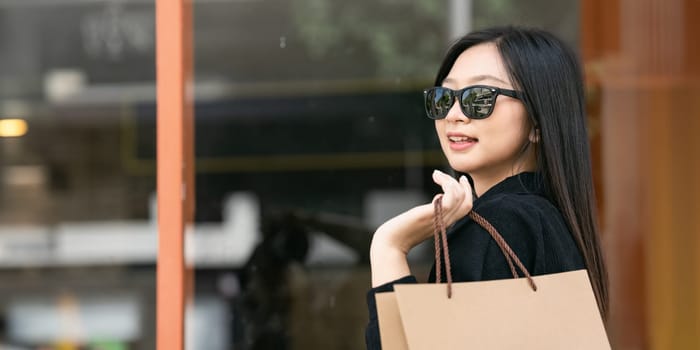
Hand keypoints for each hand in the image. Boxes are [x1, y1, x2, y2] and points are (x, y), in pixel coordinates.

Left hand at [369, 170, 472, 285]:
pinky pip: (450, 197)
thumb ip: (433, 211)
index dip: (467, 192)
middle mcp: (446, 222)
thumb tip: (438, 197)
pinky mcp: (432, 214)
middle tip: (450, 175)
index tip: (461, 179)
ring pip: (459, 197)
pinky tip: (436, 178)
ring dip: (450, 181)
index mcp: (445, 223)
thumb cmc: (401, 232)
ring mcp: (440, 219)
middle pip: (467, 202)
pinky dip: (447, 184)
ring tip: (436, 175)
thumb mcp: (423, 218)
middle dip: (463, 185)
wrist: (391, 242)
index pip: (466, 208)